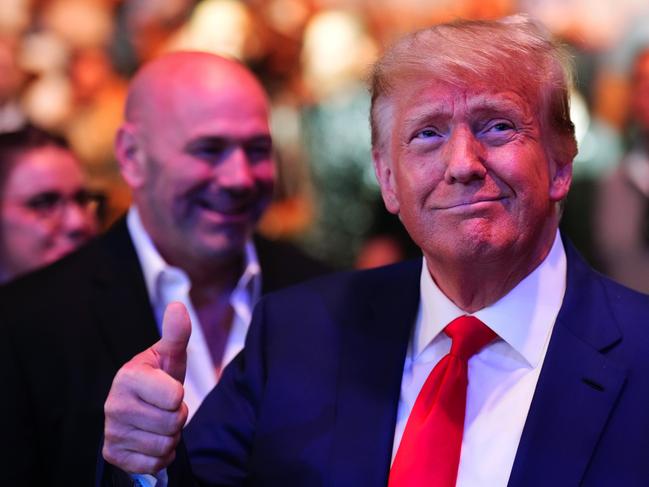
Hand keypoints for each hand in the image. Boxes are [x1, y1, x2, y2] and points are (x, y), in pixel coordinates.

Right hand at [103, 302, 190, 472]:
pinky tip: (151, 438)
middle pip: (172, 423)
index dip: (179, 396)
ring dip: (170, 437)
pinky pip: (153, 464)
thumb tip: (178, 306)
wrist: (137, 407)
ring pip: (164, 445)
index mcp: (128, 377)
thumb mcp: (169, 355)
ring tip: (158, 422)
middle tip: (165, 408)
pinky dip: (160, 455)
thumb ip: (176, 334)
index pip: (175, 397)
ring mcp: (111, 431)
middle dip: (177, 418)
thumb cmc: (158, 377)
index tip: (168, 390)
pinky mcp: (113, 454)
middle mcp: (114, 404)